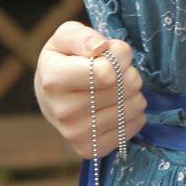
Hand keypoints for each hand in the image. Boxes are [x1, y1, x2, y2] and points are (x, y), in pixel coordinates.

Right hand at [34, 21, 146, 156]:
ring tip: (119, 88)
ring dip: (134, 93)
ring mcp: (74, 133)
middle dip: (129, 73)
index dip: (119, 56)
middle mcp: (61, 110)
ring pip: (131, 108)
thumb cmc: (65, 60)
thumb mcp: (66, 36)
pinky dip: (134, 115)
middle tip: (119, 70)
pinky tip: (119, 106)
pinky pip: (131, 129)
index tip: (112, 51)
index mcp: (53, 78)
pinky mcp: (88, 149)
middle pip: (122, 89)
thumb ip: (82, 36)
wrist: (51, 96)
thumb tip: (99, 47)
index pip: (106, 71)